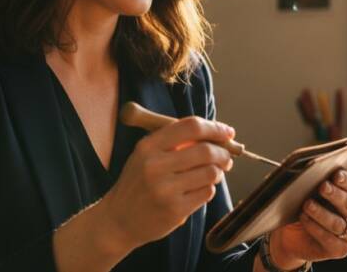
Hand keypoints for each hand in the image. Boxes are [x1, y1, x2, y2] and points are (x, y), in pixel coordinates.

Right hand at [100, 116, 234, 248]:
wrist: (118, 220)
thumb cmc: (139, 183)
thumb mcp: (146, 155)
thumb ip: (175, 141)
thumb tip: (217, 133)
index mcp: (148, 146)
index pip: (191, 127)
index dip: (215, 128)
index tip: (228, 132)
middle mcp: (155, 166)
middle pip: (206, 151)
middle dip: (223, 153)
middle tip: (227, 158)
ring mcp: (165, 189)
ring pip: (211, 173)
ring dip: (218, 172)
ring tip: (213, 174)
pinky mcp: (175, 210)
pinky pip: (207, 192)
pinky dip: (209, 189)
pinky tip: (199, 190)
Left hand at [268, 170, 346, 267]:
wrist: (295, 235)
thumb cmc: (307, 207)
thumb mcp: (312, 193)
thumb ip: (317, 184)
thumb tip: (313, 174)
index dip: (346, 180)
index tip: (335, 174)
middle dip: (335, 195)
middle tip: (322, 186)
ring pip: (338, 223)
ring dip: (321, 213)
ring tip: (307, 204)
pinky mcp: (341, 250)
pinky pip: (329, 239)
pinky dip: (315, 228)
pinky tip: (304, 218)